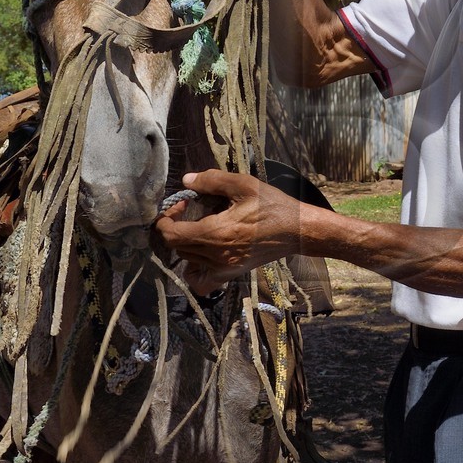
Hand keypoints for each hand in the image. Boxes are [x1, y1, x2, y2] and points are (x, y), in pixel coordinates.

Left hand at [154, 169, 303, 292]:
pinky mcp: (230, 275)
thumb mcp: (244, 185)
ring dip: (185, 242)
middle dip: (174, 227)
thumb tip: (186, 180)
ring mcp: (223, 268)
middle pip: (176, 246)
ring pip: (185, 260)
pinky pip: (200, 282)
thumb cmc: (272, 205)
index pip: (171, 234)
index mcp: (217, 232)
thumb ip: (212, 180)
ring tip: (198, 228)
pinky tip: (201, 254)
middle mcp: (216, 255)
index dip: (166, 218)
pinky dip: (193, 270)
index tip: (181, 204)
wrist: (296, 231)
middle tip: (188, 211)